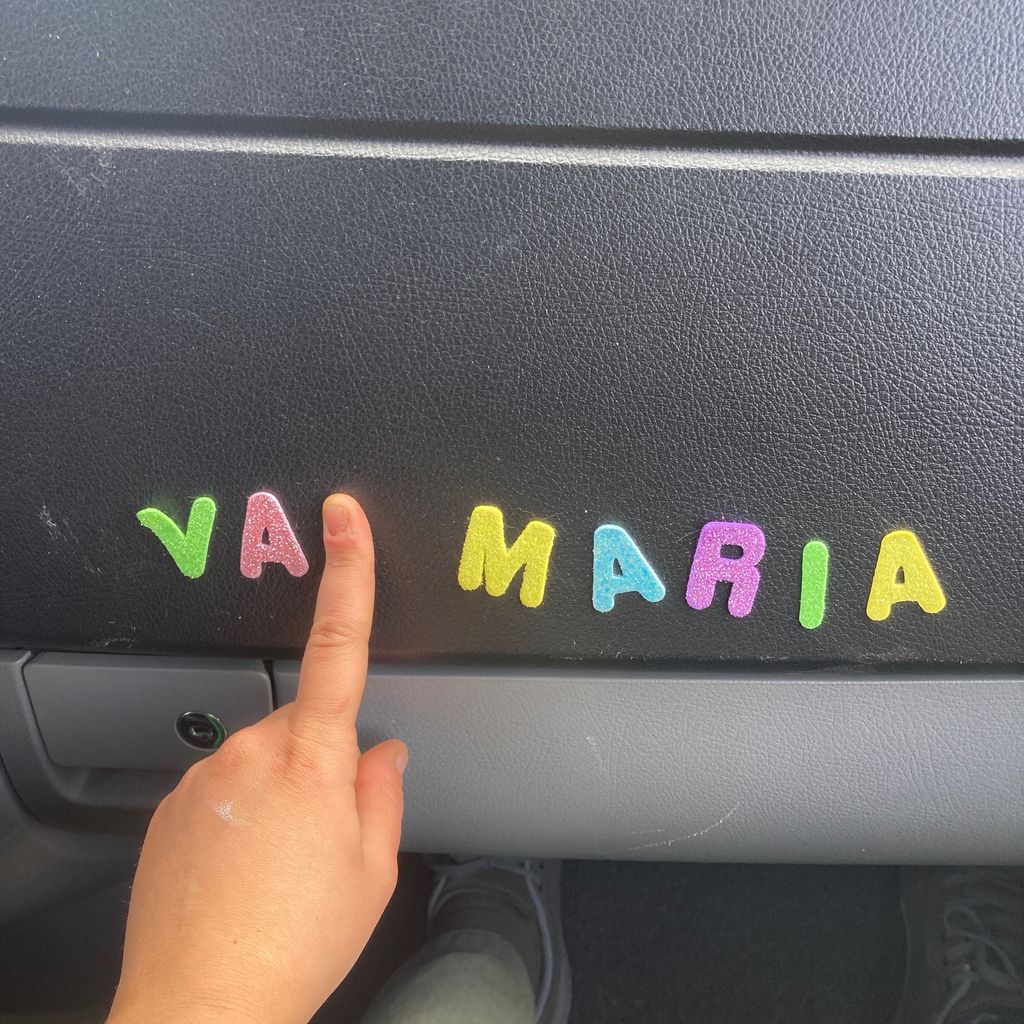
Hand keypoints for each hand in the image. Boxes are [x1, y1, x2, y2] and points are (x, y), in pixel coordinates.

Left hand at [108, 494, 407, 1023]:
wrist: (202, 1007)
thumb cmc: (295, 942)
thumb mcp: (372, 869)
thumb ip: (383, 792)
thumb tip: (382, 752)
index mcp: (315, 760)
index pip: (338, 645)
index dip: (348, 573)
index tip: (343, 519)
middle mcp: (252, 752)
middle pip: (303, 723)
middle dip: (321, 761)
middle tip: (322, 836)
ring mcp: (205, 777)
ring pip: (262, 760)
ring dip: (279, 796)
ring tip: (278, 866)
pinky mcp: (171, 804)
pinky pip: (222, 788)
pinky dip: (240, 817)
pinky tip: (242, 872)